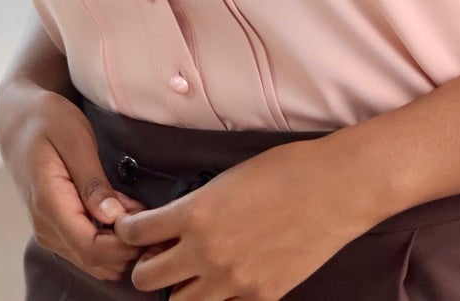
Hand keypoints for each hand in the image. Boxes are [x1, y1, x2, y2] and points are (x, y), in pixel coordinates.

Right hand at [0, 82, 146, 281]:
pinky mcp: (56, 230)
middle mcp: (46, 227)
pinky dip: (112, 239)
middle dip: (131, 247)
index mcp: (49, 203)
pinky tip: (125, 212)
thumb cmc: (47, 119)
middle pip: (97, 262)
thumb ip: (92, 180)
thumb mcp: (74, 138)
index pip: (91, 249)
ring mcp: (50, 232)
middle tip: (157, 218)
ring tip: (141, 211)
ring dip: (123, 244)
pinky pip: (89, 249)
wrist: (19, 120)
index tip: (151, 224)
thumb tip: (113, 219)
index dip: (125, 245)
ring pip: (95, 261)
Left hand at [112, 133, 378, 298]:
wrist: (332, 190)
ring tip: (187, 273)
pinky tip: (225, 282)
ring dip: (178, 288)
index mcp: (193, 215)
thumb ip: (193, 209)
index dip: (127, 231)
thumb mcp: (223, 182)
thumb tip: (172, 227)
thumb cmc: (280, 172)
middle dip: (145, 266)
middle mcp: (207, 253)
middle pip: (148, 278)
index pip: (135, 233)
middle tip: (156, 255)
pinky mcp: (262, 298)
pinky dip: (218, 298)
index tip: (130, 229)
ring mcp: (235, 281)